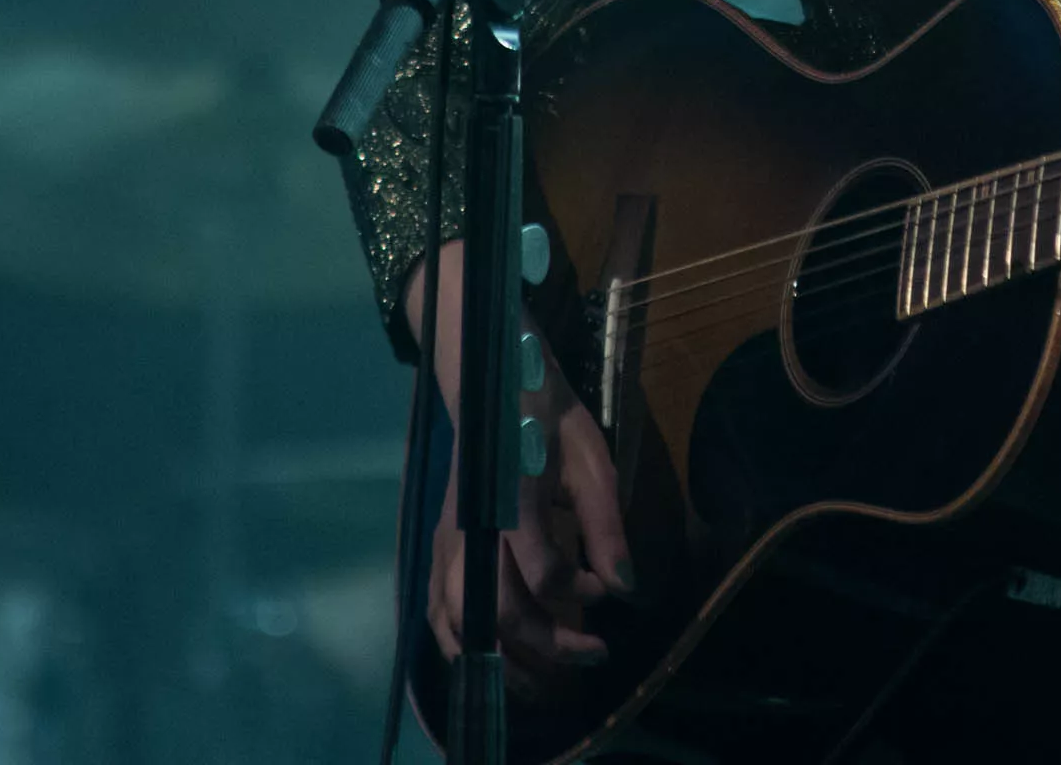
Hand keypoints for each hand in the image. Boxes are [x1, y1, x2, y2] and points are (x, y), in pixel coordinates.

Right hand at [407, 244, 635, 692]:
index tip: (611, 591)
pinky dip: (458, 644)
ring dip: (502, 658)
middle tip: (594, 655)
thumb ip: (605, 526)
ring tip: (541, 682)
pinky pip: (435, 610)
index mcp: (513, 500)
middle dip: (550, 645)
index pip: (545, 573)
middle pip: (501, 610)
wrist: (490, 379)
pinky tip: (487, 661)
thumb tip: (625, 589)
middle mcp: (472, 528)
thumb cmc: (546, 415)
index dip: (583, 595)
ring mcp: (447, 539)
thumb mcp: (590, 460)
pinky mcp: (436, 544)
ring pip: (461, 620)